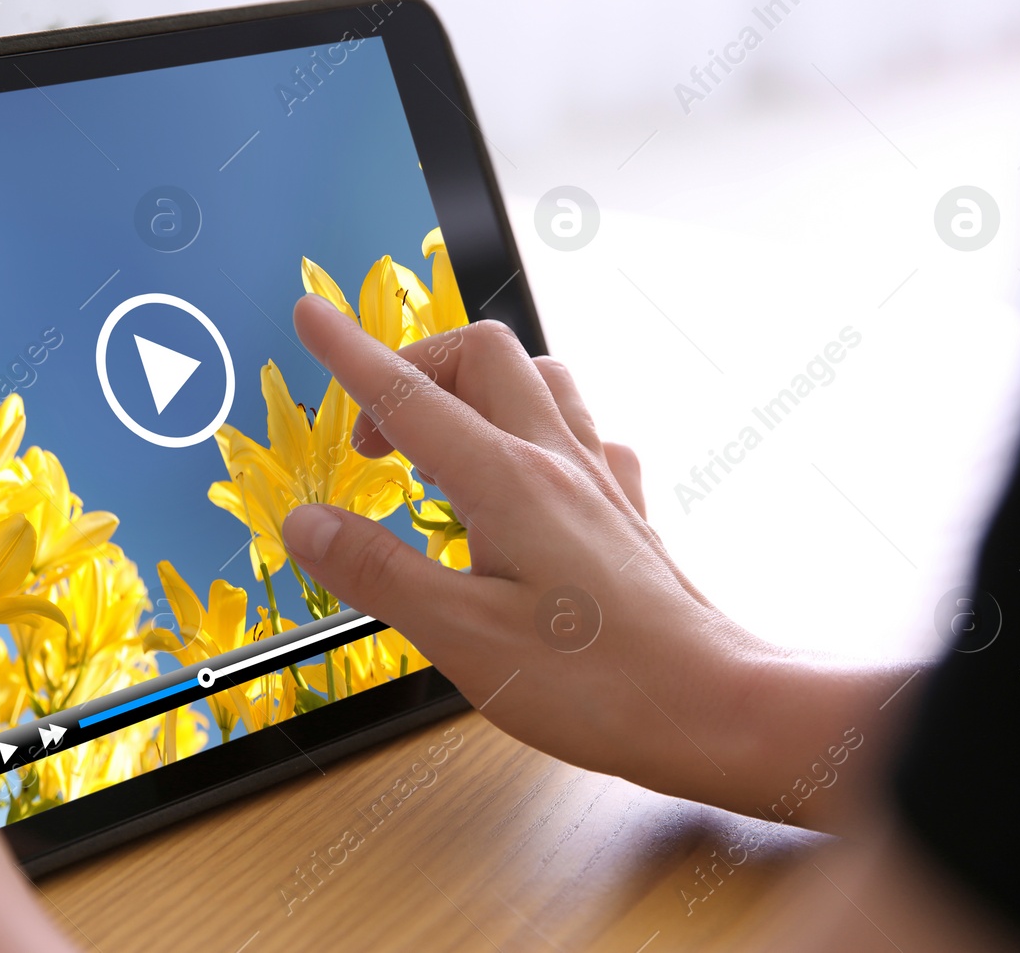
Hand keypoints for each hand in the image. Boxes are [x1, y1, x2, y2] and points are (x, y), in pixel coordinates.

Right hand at [281, 296, 917, 825]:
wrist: (712, 705)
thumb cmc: (596, 683)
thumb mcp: (461, 639)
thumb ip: (378, 573)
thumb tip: (306, 523)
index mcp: (507, 483)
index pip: (409, 396)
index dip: (350, 351)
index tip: (311, 314)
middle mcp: (556, 462)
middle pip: (482, 355)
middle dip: (415, 368)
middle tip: (374, 438)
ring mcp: (599, 479)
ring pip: (540, 378)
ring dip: (480, 386)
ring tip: (445, 437)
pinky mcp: (625, 507)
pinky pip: (582, 430)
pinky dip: (537, 429)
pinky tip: (528, 474)